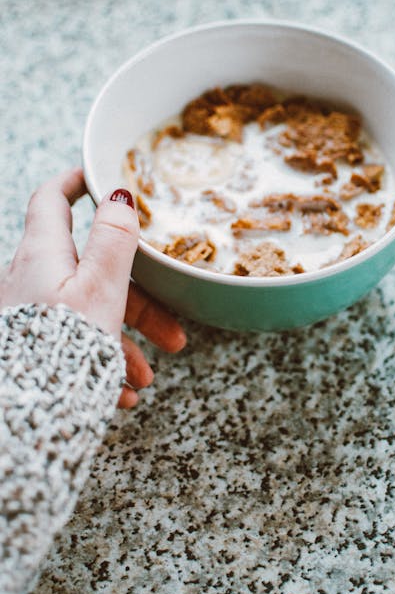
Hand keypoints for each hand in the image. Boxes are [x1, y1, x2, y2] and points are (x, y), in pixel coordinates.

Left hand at [0, 167, 185, 407]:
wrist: (24, 415)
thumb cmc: (60, 350)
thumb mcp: (100, 289)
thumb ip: (114, 240)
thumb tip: (119, 196)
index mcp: (44, 255)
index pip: (52, 201)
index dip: (75, 184)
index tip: (96, 178)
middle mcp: (30, 279)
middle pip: (91, 274)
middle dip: (138, 303)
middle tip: (170, 332)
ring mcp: (29, 313)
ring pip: (87, 315)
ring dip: (123, 344)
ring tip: (145, 378)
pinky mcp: (30, 344)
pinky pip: (72, 344)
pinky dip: (100, 363)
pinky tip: (120, 391)